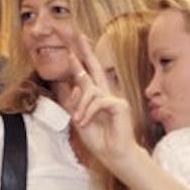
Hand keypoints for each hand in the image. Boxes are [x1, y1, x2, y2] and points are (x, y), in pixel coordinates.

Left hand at [66, 34, 141, 170]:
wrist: (113, 155)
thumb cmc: (99, 139)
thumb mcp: (79, 120)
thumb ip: (75, 102)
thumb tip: (73, 84)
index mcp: (96, 97)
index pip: (86, 75)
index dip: (78, 62)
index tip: (70, 48)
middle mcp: (106, 94)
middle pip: (94, 67)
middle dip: (84, 50)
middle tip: (76, 34)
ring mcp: (114, 98)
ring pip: (90, 90)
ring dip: (81, 107)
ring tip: (79, 121)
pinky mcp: (119, 104)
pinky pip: (98, 101)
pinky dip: (89, 112)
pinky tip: (86, 121)